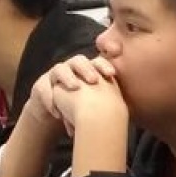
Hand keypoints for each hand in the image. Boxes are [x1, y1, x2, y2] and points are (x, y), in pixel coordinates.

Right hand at [23, 53, 129, 176]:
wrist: (55, 115)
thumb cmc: (80, 108)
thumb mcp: (96, 104)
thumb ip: (110, 100)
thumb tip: (135, 106)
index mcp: (87, 71)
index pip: (96, 61)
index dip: (104, 64)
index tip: (113, 73)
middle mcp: (71, 69)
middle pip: (78, 61)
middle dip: (86, 68)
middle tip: (94, 79)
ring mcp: (54, 76)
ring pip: (59, 69)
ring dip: (68, 77)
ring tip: (75, 88)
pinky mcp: (40, 87)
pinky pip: (43, 89)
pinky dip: (50, 99)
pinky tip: (57, 110)